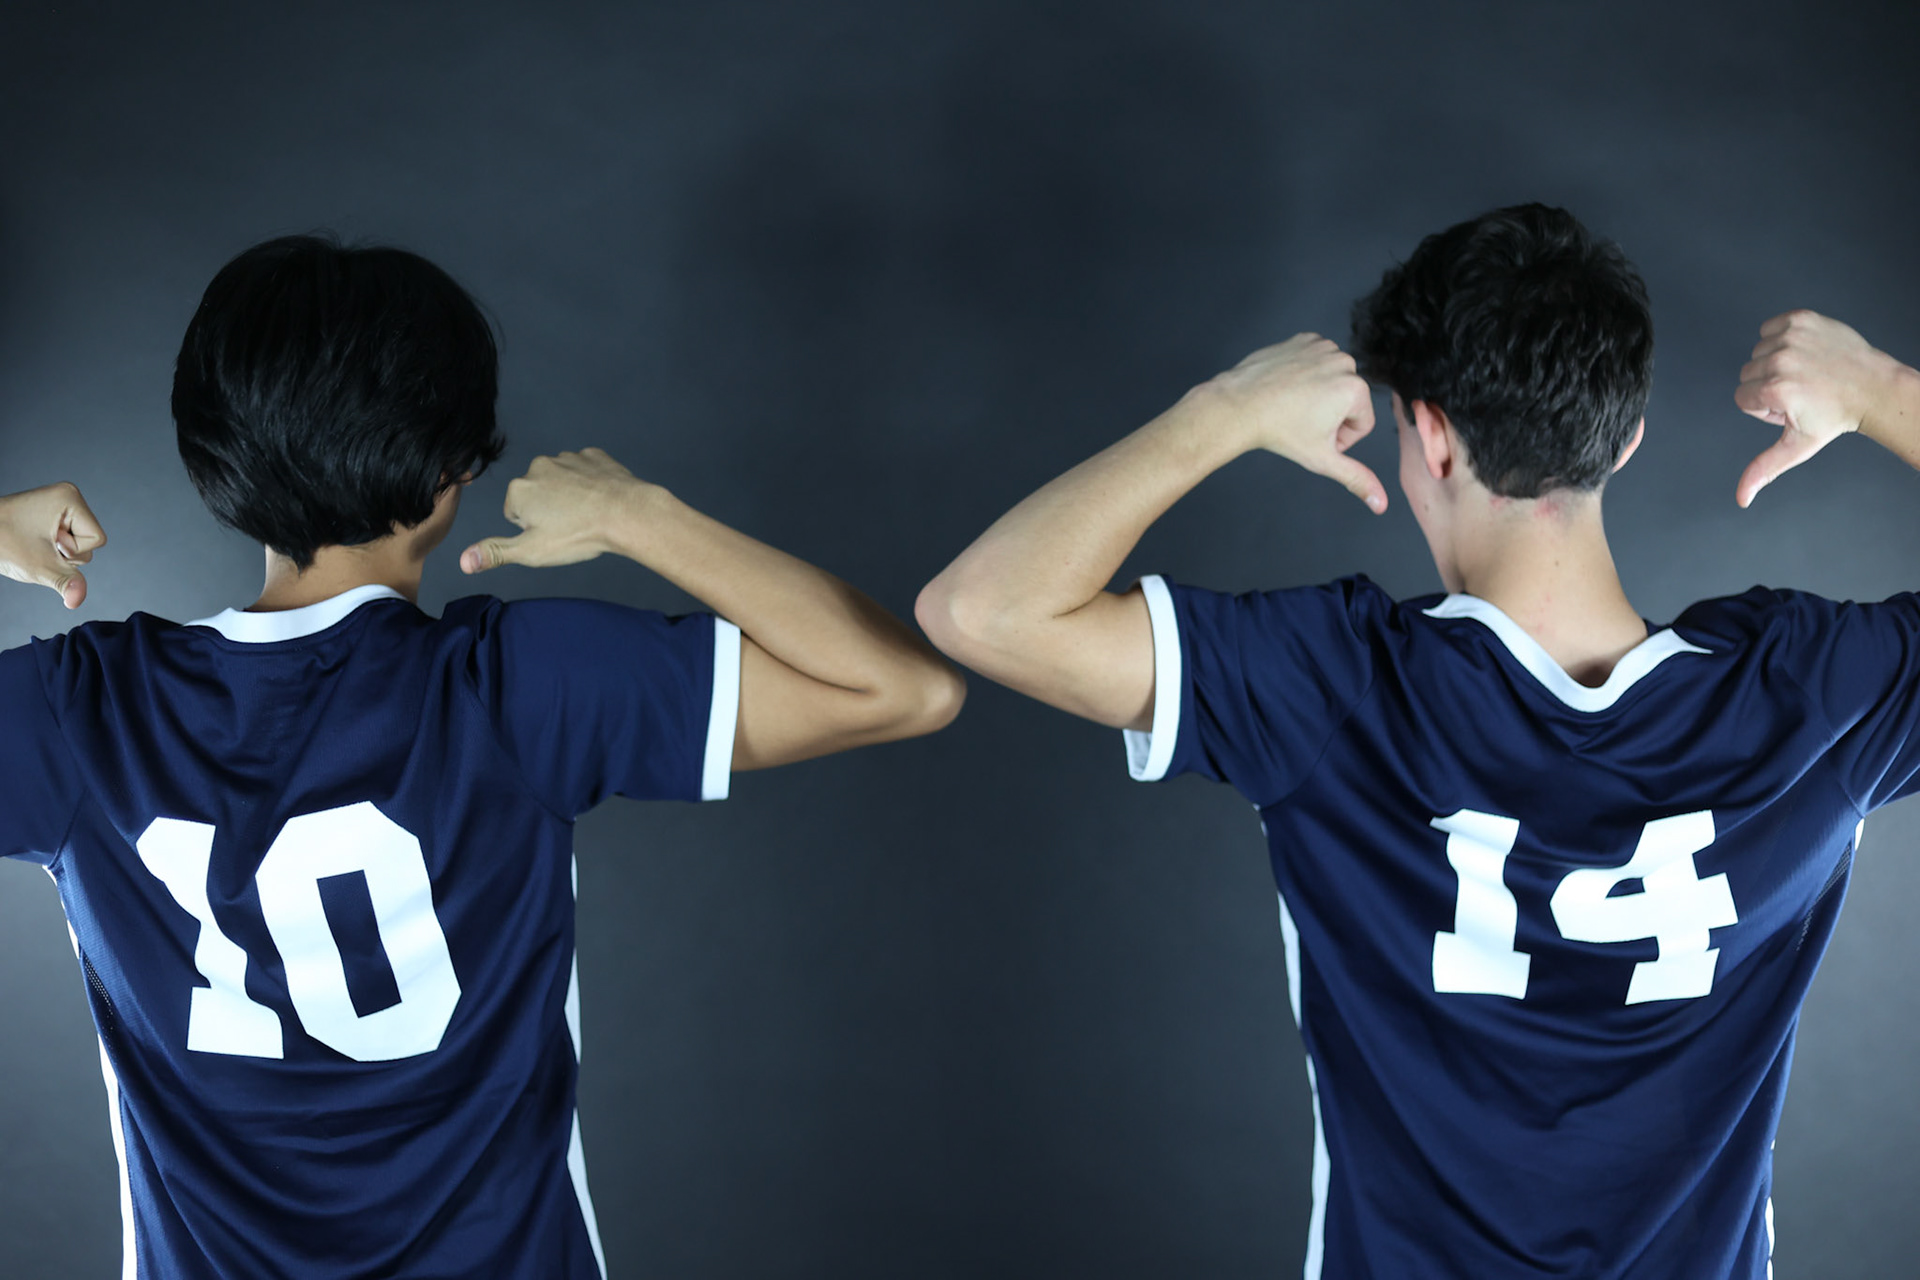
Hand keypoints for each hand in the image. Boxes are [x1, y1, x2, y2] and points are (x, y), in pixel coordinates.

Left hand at [0, 482, 106, 608]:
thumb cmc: (2, 543)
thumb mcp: (39, 566)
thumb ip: (66, 582)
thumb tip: (77, 600)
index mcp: (70, 499)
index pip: (97, 540)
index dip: (72, 552)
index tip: (45, 543)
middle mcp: (68, 496)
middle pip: (89, 542)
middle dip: (64, 553)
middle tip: (35, 543)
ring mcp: (58, 503)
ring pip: (78, 543)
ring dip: (57, 552)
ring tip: (32, 543)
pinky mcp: (49, 512)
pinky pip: (66, 539)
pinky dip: (51, 548)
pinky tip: (33, 543)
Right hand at [459, 447, 648, 573]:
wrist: (627, 513)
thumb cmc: (578, 535)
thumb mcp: (532, 552)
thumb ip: (495, 553)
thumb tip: (464, 561)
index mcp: (519, 488)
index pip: (515, 513)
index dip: (533, 528)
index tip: (552, 534)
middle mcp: (539, 466)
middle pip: (537, 493)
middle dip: (549, 509)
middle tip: (571, 526)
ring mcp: (568, 457)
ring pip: (562, 481)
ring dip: (570, 495)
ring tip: (588, 515)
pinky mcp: (594, 455)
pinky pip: (586, 470)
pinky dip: (591, 483)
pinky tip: (602, 499)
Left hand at [1199, 334, 1384, 512]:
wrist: (1240, 405)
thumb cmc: (1280, 433)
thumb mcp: (1322, 459)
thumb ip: (1356, 479)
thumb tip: (1381, 504)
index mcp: (1355, 389)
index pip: (1363, 422)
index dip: (1341, 437)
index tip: (1314, 436)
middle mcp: (1344, 362)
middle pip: (1349, 399)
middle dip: (1330, 414)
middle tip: (1300, 420)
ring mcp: (1323, 346)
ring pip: (1332, 379)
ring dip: (1319, 393)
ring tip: (1293, 404)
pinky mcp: (1305, 339)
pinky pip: (1316, 361)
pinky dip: (1305, 373)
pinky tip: (1287, 385)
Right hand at [1734, 310, 1902, 506]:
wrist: (1873, 386)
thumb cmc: (1836, 418)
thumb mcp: (1797, 446)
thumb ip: (1764, 469)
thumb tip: (1742, 499)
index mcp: (1774, 390)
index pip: (1742, 398)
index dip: (1764, 408)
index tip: (1792, 407)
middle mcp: (1779, 360)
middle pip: (1748, 374)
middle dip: (1768, 385)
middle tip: (1802, 391)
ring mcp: (1790, 337)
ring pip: (1758, 352)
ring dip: (1776, 362)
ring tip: (1806, 372)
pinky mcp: (1800, 319)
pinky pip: (1769, 328)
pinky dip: (1781, 339)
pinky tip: (1805, 353)